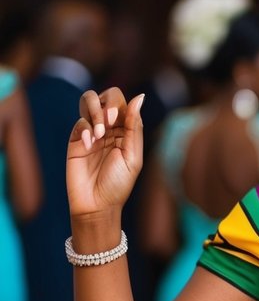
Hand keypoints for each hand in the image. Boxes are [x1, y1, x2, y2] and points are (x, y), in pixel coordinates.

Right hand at [67, 87, 144, 219]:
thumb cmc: (118, 184)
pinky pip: (79, 122)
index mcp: (127, 131)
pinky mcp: (76, 139)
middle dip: (106, 104)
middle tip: (108, 122)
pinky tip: (89, 144)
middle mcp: (110, 128)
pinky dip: (84, 129)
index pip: (123, 102)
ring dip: (94, 111)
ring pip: (89, 101)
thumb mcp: (132, 156)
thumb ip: (134, 126)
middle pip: (106, 96)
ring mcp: (92, 132)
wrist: (96, 204)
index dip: (119, 105)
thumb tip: (140, 96)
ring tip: (99, 134)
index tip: (116, 121)